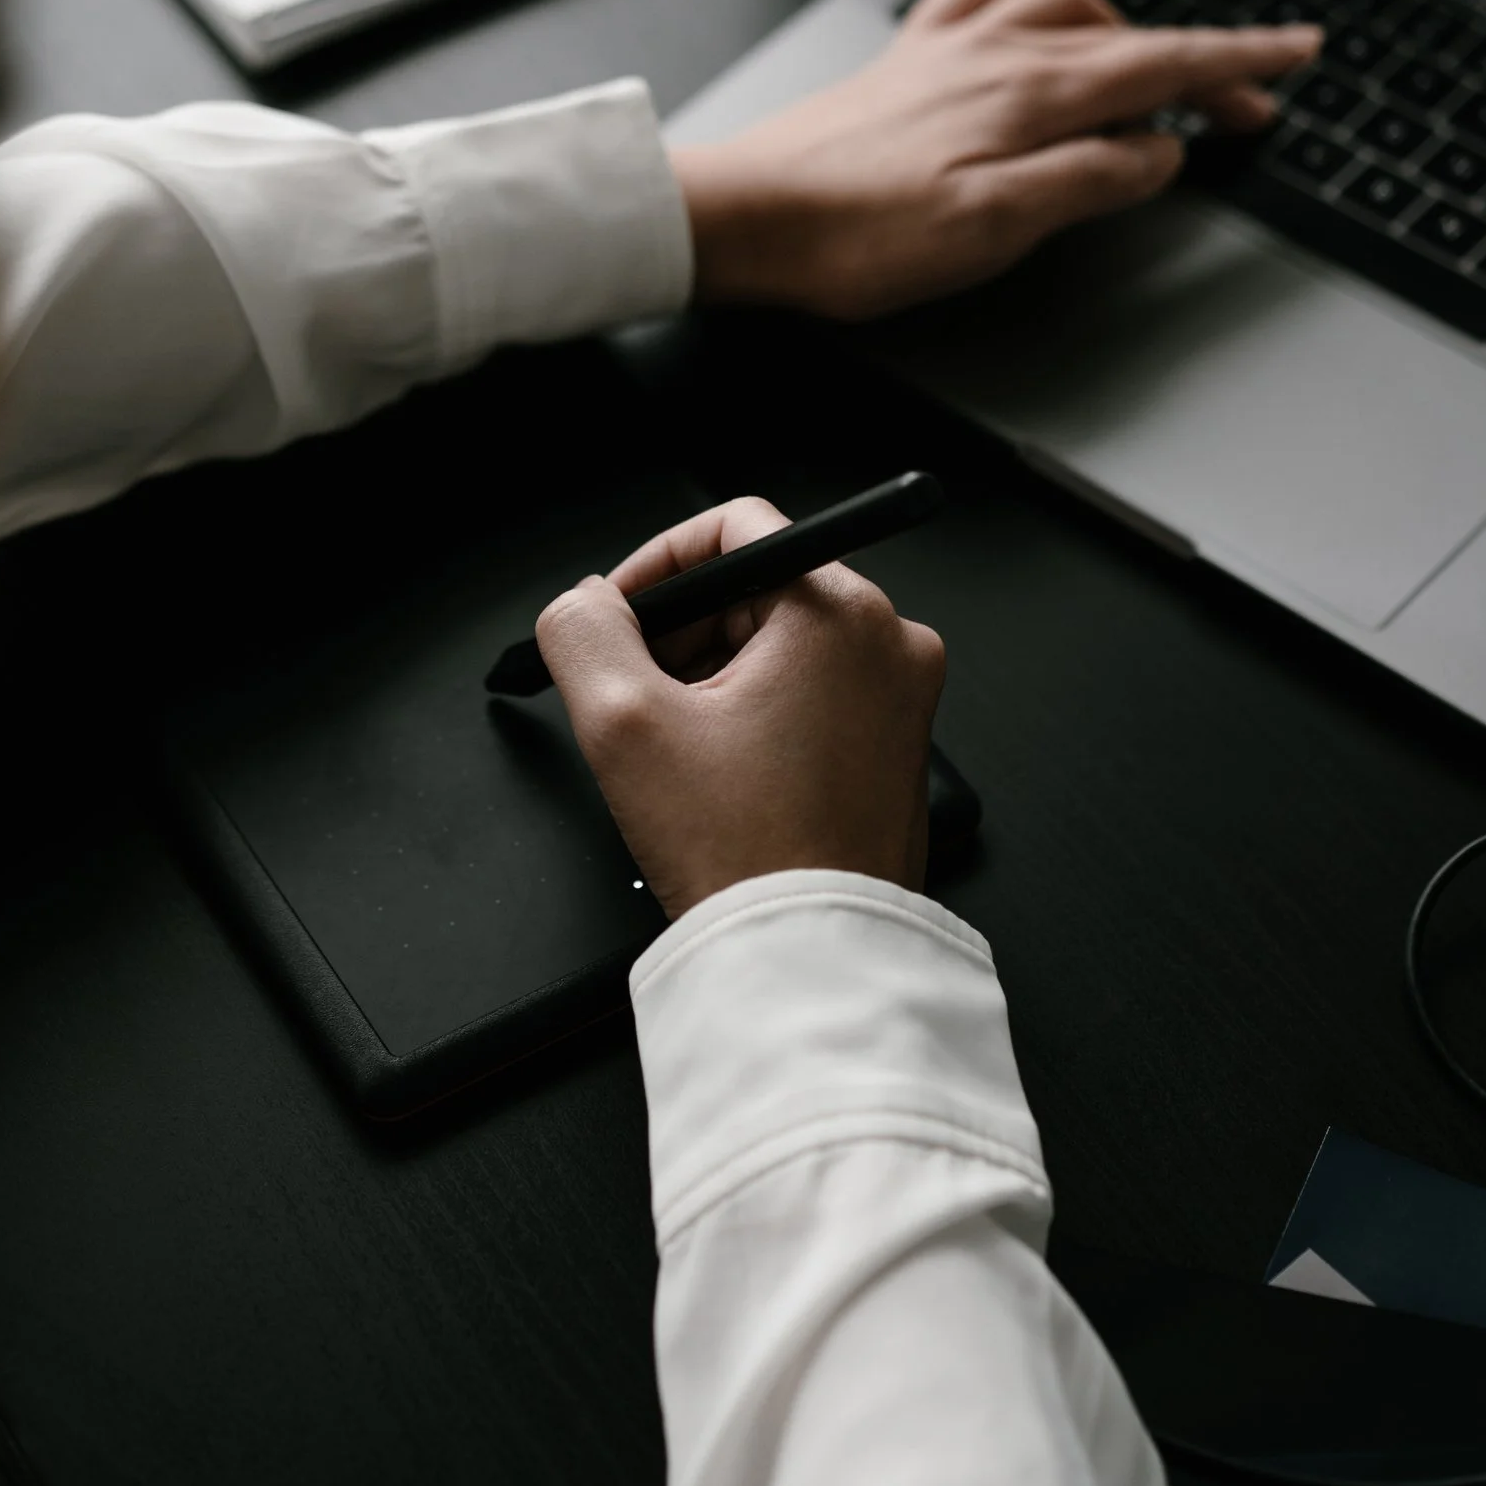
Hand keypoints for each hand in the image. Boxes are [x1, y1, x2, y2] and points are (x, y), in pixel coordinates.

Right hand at [534, 498, 945, 919]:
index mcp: (841, 613)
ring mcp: (903, 698)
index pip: (734, 526)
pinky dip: (756, 714)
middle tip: (635, 698)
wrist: (810, 959)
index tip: (616, 617)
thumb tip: (582, 602)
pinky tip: (720, 774)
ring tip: (679, 751)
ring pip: (782, 645)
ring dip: (714, 677)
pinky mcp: (897, 746)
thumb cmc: (746, 858)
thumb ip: (584, 633)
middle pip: (758, 587)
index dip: (656, 565)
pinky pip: (813, 695)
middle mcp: (891, 643)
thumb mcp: (625, 726)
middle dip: (682, 633)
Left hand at [671, 0, 1321, 320]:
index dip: (1242, 63)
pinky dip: (1027, 13)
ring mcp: (950, 51)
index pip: (1166, 67)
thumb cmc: (858, 237)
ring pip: (1064, 10)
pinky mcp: (907, 65)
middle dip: (1203, 60)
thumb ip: (1088, 182)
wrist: (749, 217)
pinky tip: (1024, 33)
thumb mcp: (996, 228)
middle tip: (1251, 99)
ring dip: (1123, 31)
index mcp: (1034, 96)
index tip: (1298, 58)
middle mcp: (997, 55)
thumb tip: (1160, 153)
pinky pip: (984, 7)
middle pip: (1130, 38)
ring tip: (1150, 68)